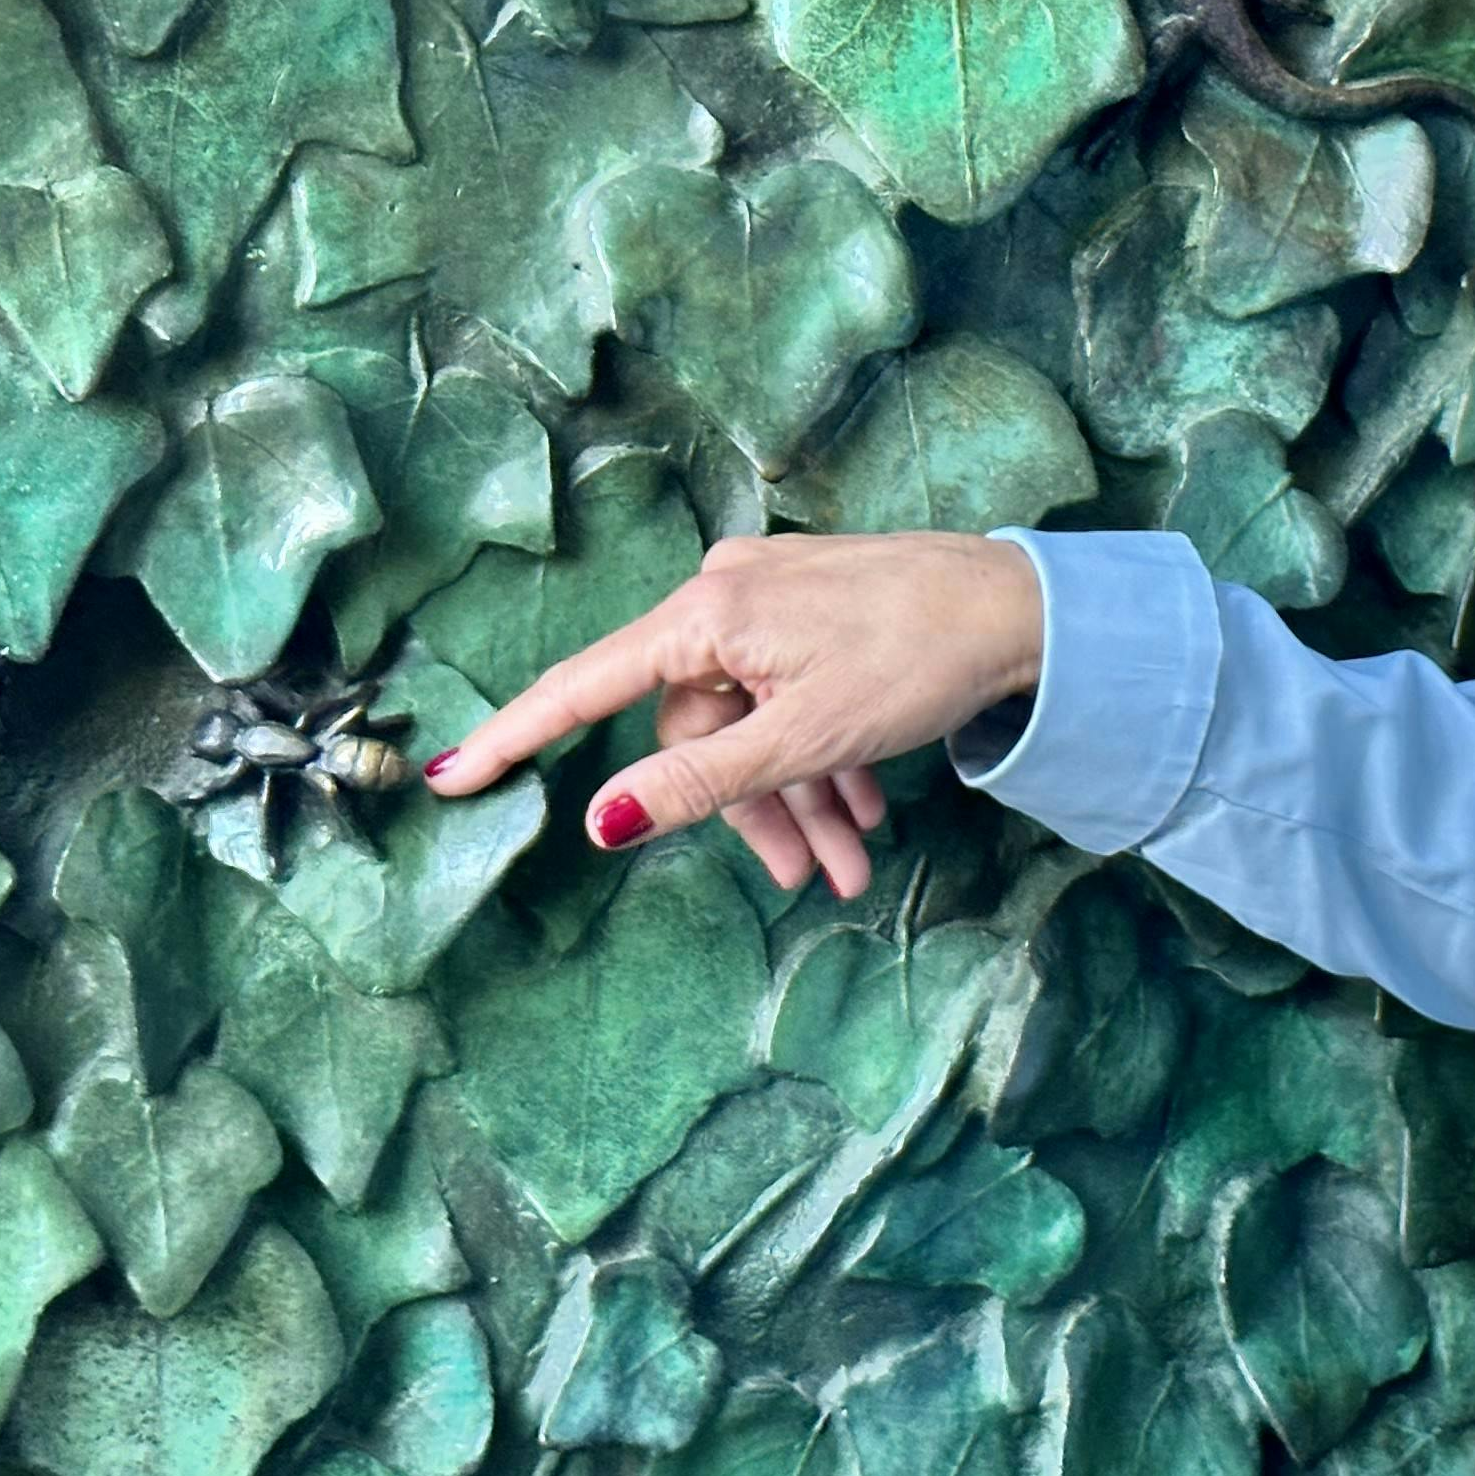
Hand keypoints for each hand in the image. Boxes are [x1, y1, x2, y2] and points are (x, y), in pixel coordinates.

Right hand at [421, 531, 1045, 896]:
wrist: (1026, 608)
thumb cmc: (918, 659)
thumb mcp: (803, 737)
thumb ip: (697, 782)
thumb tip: (600, 820)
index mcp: (706, 614)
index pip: (585, 687)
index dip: (515, 736)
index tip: (448, 775)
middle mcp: (726, 594)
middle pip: (694, 727)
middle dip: (749, 812)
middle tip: (809, 882)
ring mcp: (772, 598)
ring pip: (750, 722)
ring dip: (797, 800)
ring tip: (854, 864)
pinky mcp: (813, 610)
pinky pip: (787, 696)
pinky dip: (819, 757)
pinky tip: (868, 810)